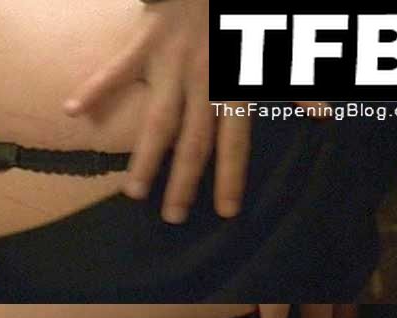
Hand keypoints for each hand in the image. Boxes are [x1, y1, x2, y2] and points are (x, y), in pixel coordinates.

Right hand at [64, 1, 328, 223]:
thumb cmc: (249, 10)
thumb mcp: (281, 43)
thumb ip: (297, 83)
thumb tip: (325, 115)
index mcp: (237, 85)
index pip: (235, 141)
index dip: (231, 177)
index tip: (226, 212)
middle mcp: (205, 82)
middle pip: (192, 141)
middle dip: (184, 181)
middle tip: (173, 217)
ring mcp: (172, 64)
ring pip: (157, 120)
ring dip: (145, 158)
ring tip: (133, 191)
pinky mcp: (145, 44)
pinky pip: (117, 69)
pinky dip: (94, 87)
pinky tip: (72, 109)